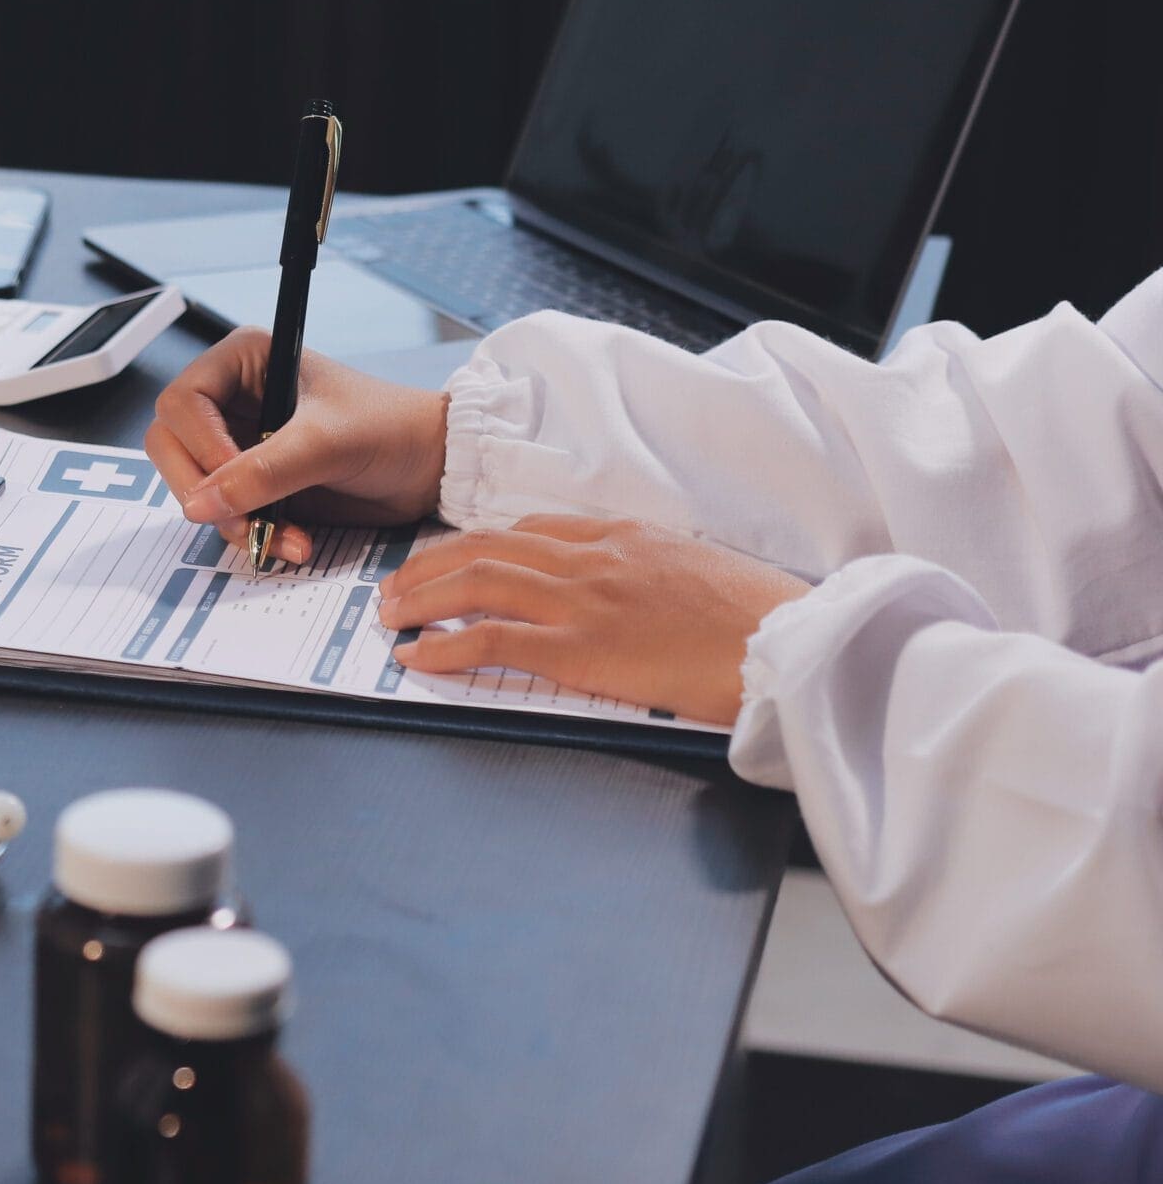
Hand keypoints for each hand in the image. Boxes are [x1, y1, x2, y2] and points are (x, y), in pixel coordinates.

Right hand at [146, 327, 450, 563]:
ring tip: (281, 536)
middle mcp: (232, 400)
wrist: (432, 466)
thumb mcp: (327, 442)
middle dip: (203, 490)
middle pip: (170, 446)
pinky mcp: (253, 483)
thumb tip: (201, 503)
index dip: (198, 445)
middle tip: (240, 519)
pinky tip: (291, 539)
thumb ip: (263, 470)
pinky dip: (250, 533)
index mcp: (244, 362)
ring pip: (193, 487)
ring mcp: (239, 444)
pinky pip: (223, 514)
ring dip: (232, 521)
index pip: (181, 401)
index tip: (230, 480)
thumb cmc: (391, 428)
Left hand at [376, 516, 808, 726]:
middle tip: (397, 585)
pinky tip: (419, 655)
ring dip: (422, 597)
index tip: (450, 558)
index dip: (478, 544)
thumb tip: (623, 591)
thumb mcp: (696, 571)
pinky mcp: (582, 648)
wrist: (793, 641)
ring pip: (478, 581)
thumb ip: (648, 571)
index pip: (530, 528)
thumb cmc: (759, 617)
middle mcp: (594, 557)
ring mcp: (584, 600)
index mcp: (623, 536)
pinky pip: (493, 639)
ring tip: (390, 614)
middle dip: (431, 565)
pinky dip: (446, 645)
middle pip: (488, 546)